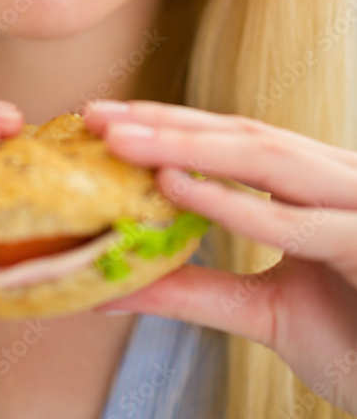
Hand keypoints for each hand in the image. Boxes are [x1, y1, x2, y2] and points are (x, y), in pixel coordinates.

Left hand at [82, 99, 356, 413]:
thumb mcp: (265, 311)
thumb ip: (196, 291)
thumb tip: (112, 286)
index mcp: (313, 185)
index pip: (231, 139)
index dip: (168, 123)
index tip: (103, 118)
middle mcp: (335, 180)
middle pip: (240, 136)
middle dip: (165, 123)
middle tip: (97, 116)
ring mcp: (355, 204)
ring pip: (264, 161)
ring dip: (186, 147)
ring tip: (122, 141)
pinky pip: (296, 225)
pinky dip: (233, 206)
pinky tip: (175, 186)